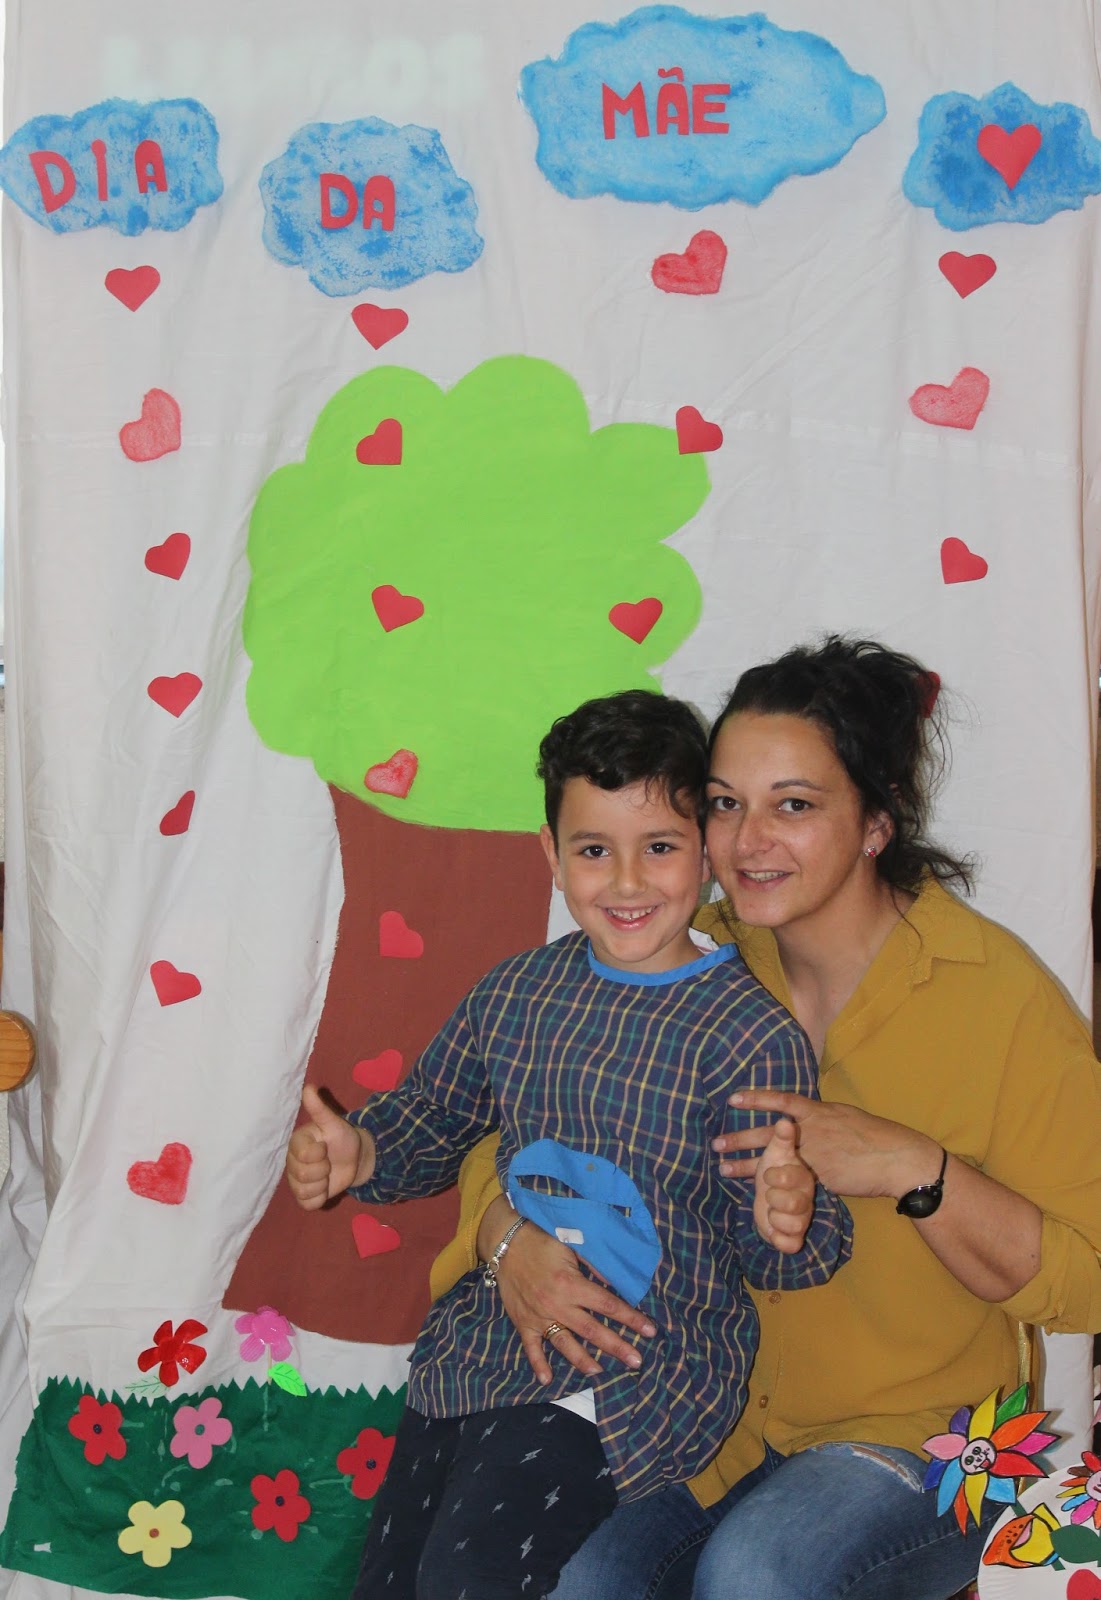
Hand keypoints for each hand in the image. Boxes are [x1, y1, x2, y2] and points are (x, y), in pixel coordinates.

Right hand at [286, 1084, 372, 1208]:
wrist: (354, 1159)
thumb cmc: (341, 1138)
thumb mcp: (334, 1123)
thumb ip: (319, 1108)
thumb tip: (308, 1087)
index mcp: (296, 1143)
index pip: (303, 1155)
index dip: (319, 1154)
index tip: (325, 1147)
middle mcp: (291, 1162)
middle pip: (303, 1175)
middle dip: (322, 1170)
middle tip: (328, 1162)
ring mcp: (296, 1180)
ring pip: (303, 1191)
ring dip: (322, 1185)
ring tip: (327, 1174)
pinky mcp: (304, 1196)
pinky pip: (307, 1204)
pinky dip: (320, 1199)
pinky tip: (325, 1188)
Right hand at [480, 1199, 656, 1383]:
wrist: (506, 1242)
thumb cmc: (542, 1240)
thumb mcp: (571, 1246)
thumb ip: (593, 1266)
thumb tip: (615, 1281)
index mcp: (572, 1284)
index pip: (608, 1305)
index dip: (631, 1318)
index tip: (650, 1330)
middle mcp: (557, 1305)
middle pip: (592, 1331)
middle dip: (617, 1347)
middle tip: (637, 1361)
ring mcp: (539, 1317)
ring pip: (565, 1344)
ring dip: (584, 1361)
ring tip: (602, 1373)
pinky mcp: (523, 1322)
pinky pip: (531, 1348)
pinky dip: (538, 1364)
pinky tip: (547, 1379)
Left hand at [716, 1091, 940, 1201]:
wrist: (897, 1158)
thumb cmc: (877, 1138)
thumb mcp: (848, 1118)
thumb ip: (824, 1120)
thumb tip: (808, 1120)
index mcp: (820, 1111)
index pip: (781, 1101)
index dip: (756, 1099)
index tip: (732, 1099)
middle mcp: (813, 1130)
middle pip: (768, 1133)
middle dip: (740, 1138)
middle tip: (716, 1144)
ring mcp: (815, 1154)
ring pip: (773, 1159)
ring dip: (747, 1165)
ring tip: (724, 1169)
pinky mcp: (821, 1176)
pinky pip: (792, 1181)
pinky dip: (774, 1186)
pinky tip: (757, 1192)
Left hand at [753, 1118, 814, 1251]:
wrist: (772, 1200)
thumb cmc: (776, 1171)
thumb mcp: (777, 1153)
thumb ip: (781, 1139)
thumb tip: (784, 1120)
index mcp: (803, 1177)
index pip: (791, 1176)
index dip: (775, 1176)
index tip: (767, 1174)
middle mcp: (805, 1199)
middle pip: (795, 1203)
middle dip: (774, 1198)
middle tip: (766, 1194)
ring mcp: (801, 1218)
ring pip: (794, 1225)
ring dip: (775, 1218)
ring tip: (770, 1212)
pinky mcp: (794, 1237)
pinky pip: (791, 1245)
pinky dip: (779, 1240)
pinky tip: (771, 1231)